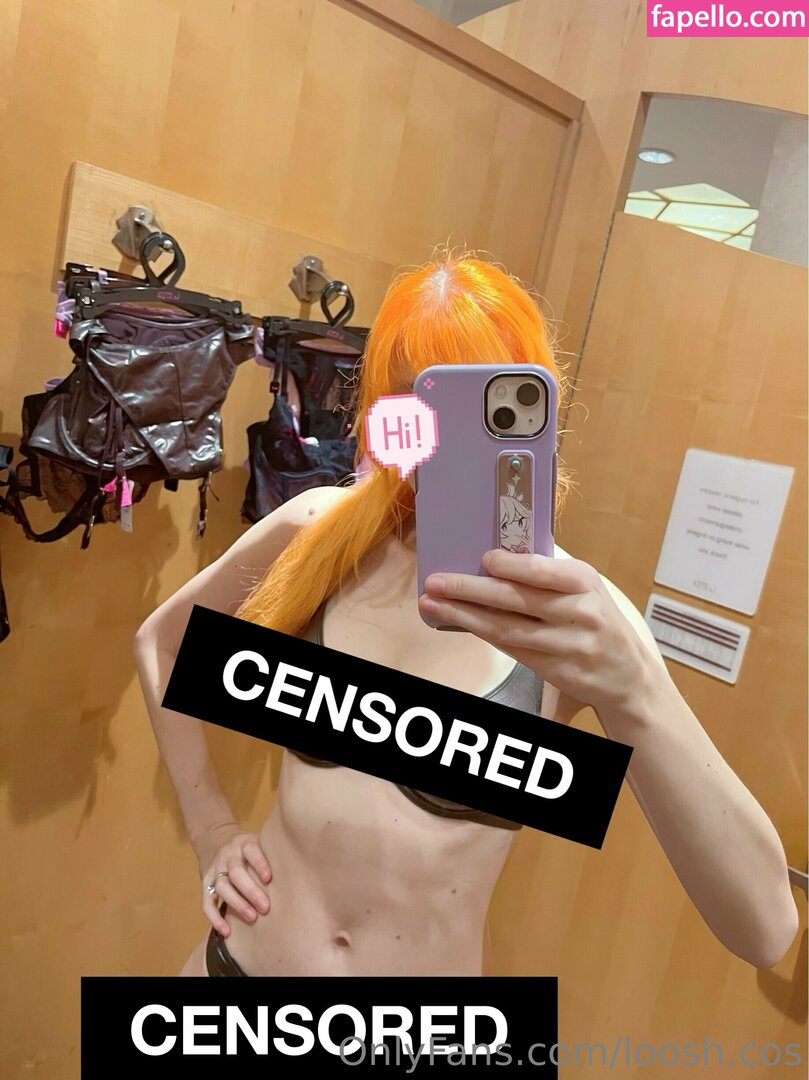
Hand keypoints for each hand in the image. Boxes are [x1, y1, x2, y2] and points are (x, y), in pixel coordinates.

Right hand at [198, 823, 271, 936]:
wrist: (215, 839)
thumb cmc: (247, 847)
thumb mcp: (258, 841)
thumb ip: (271, 853)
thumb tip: (303, 869)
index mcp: (244, 843)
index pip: (251, 850)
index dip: (260, 863)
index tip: (269, 878)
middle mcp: (228, 856)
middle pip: (236, 872)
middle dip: (250, 890)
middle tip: (265, 907)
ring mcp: (215, 869)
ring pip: (222, 886)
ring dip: (236, 903)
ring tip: (252, 918)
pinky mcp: (205, 883)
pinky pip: (206, 901)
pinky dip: (215, 917)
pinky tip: (226, 931)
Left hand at [418, 549, 654, 715]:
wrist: (629, 676)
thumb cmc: (597, 621)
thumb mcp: (585, 589)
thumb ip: (548, 576)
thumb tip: (492, 561)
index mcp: (585, 582)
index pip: (541, 571)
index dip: (508, 566)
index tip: (480, 558)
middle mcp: (580, 612)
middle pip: (516, 599)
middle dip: (469, 589)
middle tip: (435, 582)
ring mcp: (570, 645)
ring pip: (508, 629)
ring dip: (465, 616)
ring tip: (434, 605)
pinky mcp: (558, 671)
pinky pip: (512, 650)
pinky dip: (483, 635)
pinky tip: (461, 624)